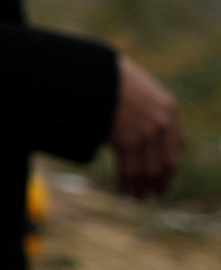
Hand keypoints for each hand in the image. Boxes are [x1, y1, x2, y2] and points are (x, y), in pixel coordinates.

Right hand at [111, 56, 184, 200]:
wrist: (92, 72)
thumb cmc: (107, 76)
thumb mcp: (135, 87)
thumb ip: (144, 107)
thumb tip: (138, 126)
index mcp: (169, 108)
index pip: (177, 145)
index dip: (171, 165)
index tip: (164, 176)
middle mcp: (163, 122)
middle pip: (165, 161)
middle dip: (158, 180)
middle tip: (152, 194)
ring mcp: (146, 131)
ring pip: (147, 168)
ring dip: (140, 185)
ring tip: (135, 197)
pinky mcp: (127, 139)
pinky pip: (129, 167)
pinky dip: (126, 182)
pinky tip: (122, 189)